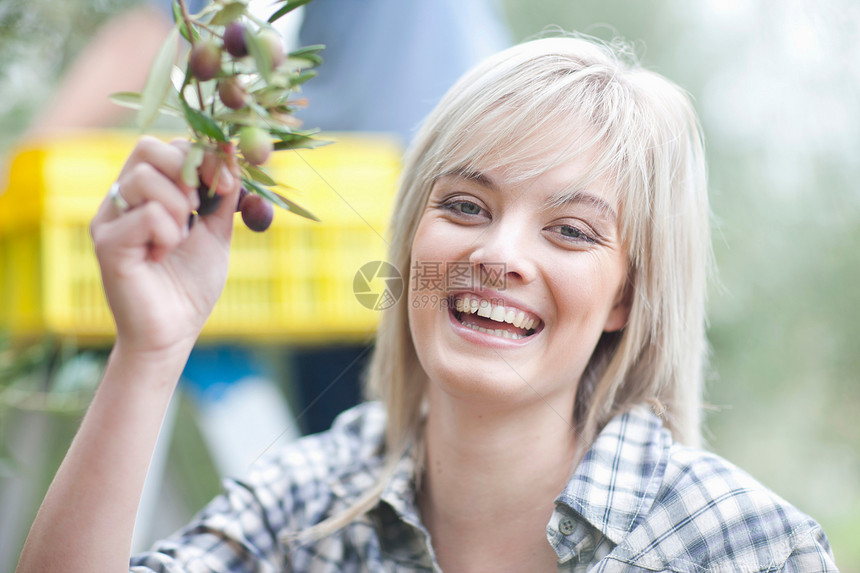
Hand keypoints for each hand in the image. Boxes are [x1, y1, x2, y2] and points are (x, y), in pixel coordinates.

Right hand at [90, 136, 239, 355]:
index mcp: (146, 193)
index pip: (167, 146)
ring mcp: (109, 219)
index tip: (226, 186)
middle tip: (200, 208)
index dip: (202, 158)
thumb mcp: (216, 232)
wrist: (173, 332)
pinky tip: (163, 256)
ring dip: (180, 207)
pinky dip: (168, 234)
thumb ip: (224, 195)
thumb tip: (232, 149)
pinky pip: (146, 215)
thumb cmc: (191, 285)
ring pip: (145, 178)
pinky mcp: (107, 244)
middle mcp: (121, 199)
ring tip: (181, 238)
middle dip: (187, 172)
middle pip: (148, 148)